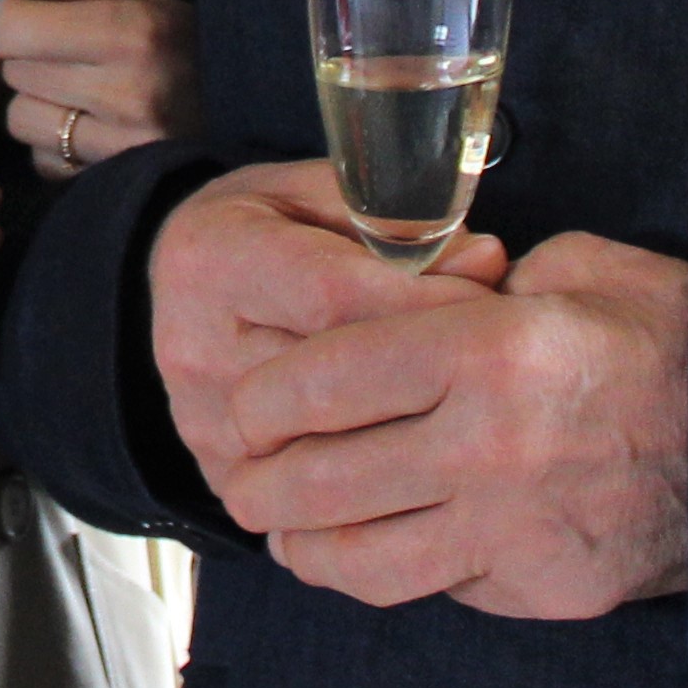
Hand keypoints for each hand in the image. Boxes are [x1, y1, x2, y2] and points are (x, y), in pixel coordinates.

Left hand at [0, 0, 194, 174]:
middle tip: (70, 54)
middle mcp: (128, 91)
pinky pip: (43, 161)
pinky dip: (55, 146)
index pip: (7, 28)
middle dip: (28, 59)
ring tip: (84, 94)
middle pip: (12, 72)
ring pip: (20, 120)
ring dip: (38, 105)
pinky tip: (93, 129)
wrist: (250, 101)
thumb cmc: (176, 38)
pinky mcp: (115, 183)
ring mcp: (123, 147)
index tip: (7, 18)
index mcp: (128, 30)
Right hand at [150, 161, 507, 491]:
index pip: (335, 297)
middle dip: (431, 373)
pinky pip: (318, 493)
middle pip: (335, 383)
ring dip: (411, 430)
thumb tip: (484, 264)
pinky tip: (422, 447)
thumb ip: (399, 224)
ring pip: (333, 448)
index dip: (427, 304)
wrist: (195, 285)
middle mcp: (193, 347)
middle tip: (494, 362)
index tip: (489, 301)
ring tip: (462, 402)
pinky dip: (377, 471)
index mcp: (211, 258)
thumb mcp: (329, 195)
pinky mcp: (221, 475)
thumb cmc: (274, 229)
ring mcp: (202, 422)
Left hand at [192, 207, 687, 620]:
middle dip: (258, 484)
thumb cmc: (670, 336)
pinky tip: (375, 549)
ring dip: (304, 548)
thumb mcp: (573, 269)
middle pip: (316, 482)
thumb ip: (474, 288)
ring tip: (285, 532)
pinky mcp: (540, 587)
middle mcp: (486, 447)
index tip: (245, 405)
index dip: (261, 400)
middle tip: (240, 480)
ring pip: (360, 560)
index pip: (319, 382)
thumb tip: (404, 300)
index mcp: (484, 352)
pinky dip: (393, 570)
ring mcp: (512, 528)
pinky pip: (435, 585)